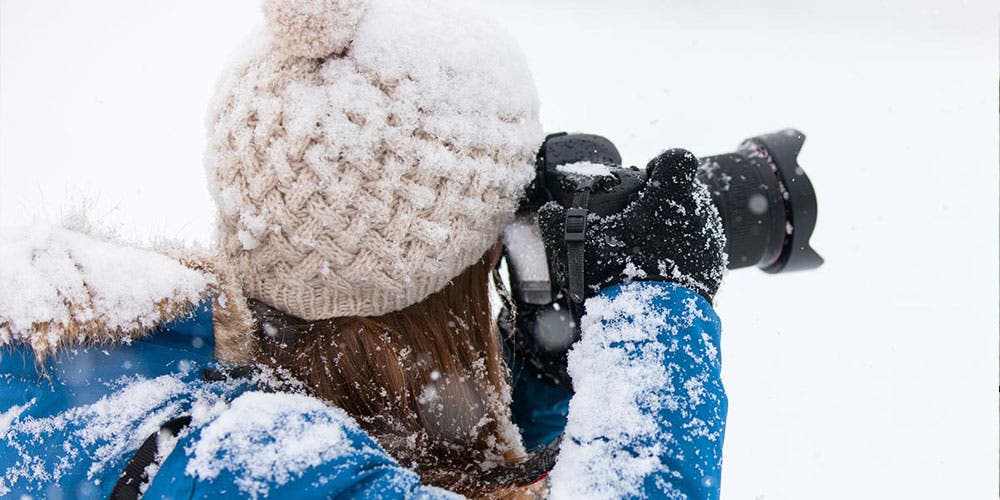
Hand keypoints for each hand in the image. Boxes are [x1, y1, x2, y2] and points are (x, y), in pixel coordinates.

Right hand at [539, 149, 726, 302]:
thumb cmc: (616, 275)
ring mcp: (711, 239)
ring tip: (650, 249)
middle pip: (687, 189)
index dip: (661, 164)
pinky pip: (700, 249)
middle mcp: (699, 211)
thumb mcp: (579, 244)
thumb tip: (547, 211)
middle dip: (666, 198)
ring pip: (695, 219)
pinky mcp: (716, 266)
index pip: (676, 158)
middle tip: (640, 221)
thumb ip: (557, 222)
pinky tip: (663, 271)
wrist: (653, 324)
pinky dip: (685, 254)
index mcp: (670, 194)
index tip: (647, 178)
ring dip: (676, 227)